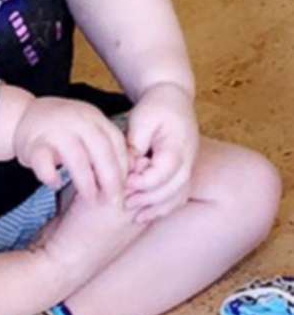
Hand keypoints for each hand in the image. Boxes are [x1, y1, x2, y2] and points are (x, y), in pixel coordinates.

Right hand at [11, 96, 128, 202]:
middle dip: (110, 179)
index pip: (116, 144)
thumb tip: (130, 176)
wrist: (23, 116)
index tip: (127, 188)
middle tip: (114, 200)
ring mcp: (55, 130)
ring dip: (86, 182)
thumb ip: (105, 145)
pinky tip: (55, 184)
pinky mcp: (33, 144)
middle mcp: (77, 121)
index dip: (123, 168)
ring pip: (76, 158)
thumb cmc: (62, 130)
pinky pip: (43, 163)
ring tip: (91, 199)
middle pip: (101, 151)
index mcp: (94, 118)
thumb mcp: (87, 129)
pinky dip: (50, 176)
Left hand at [124, 82, 198, 223]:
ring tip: (135, 216)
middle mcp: (188, 159)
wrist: (174, 97)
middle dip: (147, 199)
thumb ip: (135, 144)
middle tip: (124, 203)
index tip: (124, 183)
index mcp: (178, 145)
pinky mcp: (184, 171)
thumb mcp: (141, 119)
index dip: (142, 183)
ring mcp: (189, 166)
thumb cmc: (155, 106)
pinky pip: (178, 195)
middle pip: (172, 189)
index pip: (163, 173)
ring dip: (157, 208)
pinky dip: (164, 207)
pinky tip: (146, 214)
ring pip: (178, 196)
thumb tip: (127, 168)